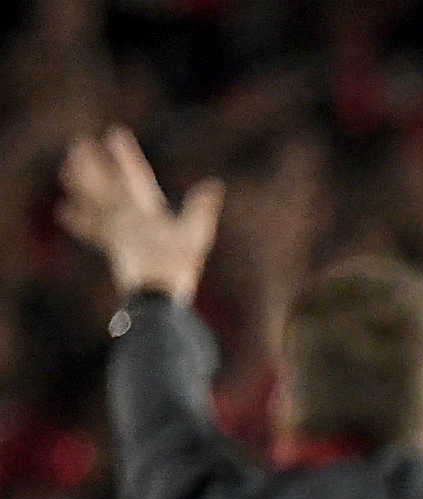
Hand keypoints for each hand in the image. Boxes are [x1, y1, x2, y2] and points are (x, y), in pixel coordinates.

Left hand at [57, 127, 223, 302]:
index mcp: (145, 211)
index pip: (134, 176)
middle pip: (105, 185)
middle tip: (78, 143)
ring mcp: (116, 234)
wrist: (154, 297)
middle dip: (92, 164)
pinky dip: (78, 219)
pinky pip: (90, 230)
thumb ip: (201, 209)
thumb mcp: (196, 236)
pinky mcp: (112, 249)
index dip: (124, 155)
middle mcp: (125, 219)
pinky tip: (65, 211)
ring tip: (65, 168)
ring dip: (79, 184)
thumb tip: (214, 184)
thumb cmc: (177, 266)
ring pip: (93, 203)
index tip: (114, 134)